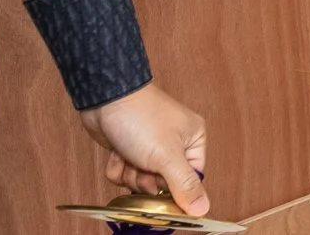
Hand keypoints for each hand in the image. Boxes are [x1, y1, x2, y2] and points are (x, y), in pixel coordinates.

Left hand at [80, 82, 208, 216]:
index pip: (191, 180)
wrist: (106, 99)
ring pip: (141, 181)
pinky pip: (125, 173)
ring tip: (128, 154)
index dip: (173, 190)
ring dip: (130, 174)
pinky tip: (118, 152)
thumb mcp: (167, 156)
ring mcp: (150, 147)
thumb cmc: (141, 118)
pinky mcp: (129, 150)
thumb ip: (185, 185)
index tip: (160, 191)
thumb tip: (203, 209)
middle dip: (147, 180)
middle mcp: (175, 144)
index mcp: (193, 141)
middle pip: (163, 184)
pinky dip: (118, 167)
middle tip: (143, 166)